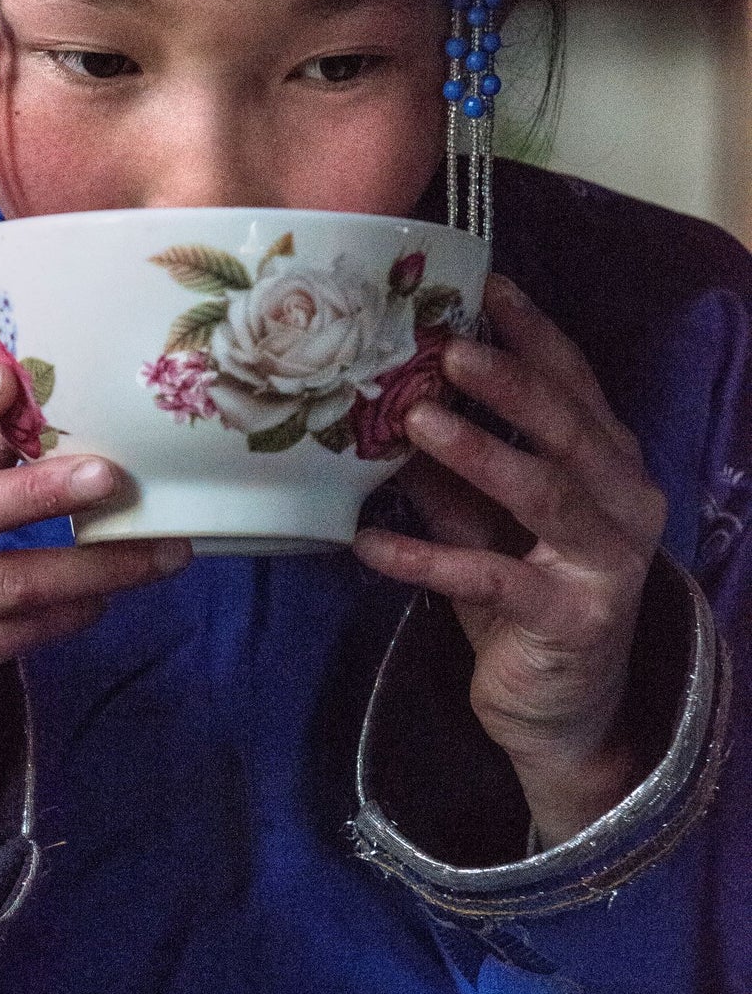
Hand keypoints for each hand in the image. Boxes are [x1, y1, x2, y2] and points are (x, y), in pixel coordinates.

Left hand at [353, 273, 667, 847]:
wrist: (559, 707)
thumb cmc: (523, 593)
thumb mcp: (482, 519)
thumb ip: (449, 467)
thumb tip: (384, 402)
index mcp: (610, 463)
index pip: (576, 384)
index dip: (534, 334)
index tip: (487, 286)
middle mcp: (624, 502)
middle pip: (570, 428)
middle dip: (510, 384)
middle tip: (451, 348)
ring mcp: (606, 562)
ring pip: (544, 494)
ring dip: (478, 454)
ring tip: (413, 422)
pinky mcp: (571, 618)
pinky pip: (493, 579)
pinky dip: (426, 558)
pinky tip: (368, 544)